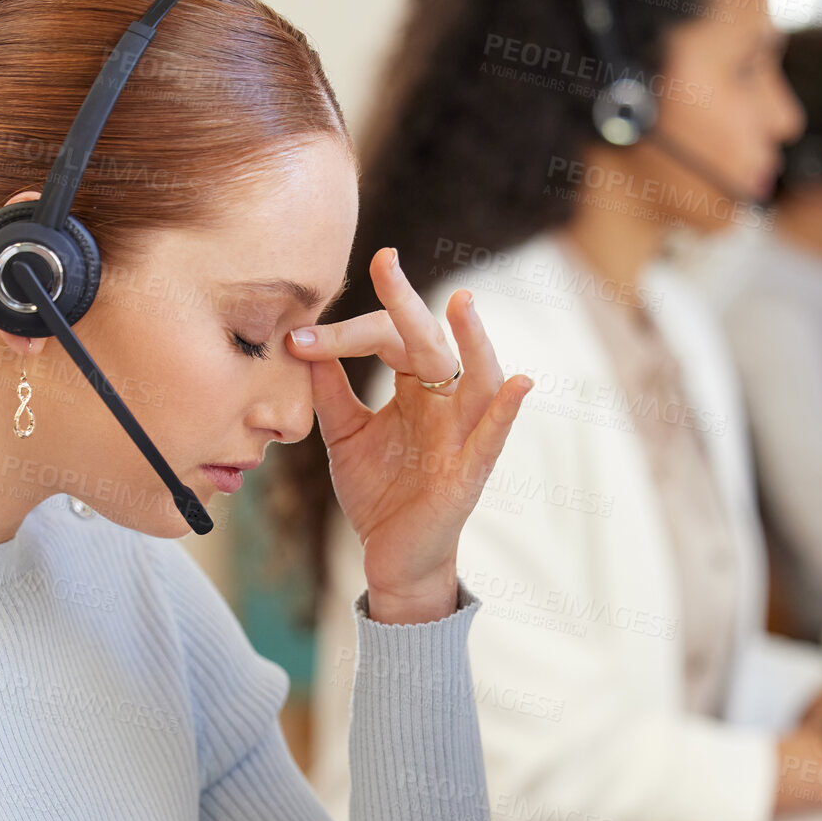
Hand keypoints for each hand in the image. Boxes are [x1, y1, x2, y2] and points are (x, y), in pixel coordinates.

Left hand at [287, 248, 533, 623]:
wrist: (390, 557)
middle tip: (385, 262)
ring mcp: (462, 435)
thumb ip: (329, 390)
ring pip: (477, 378)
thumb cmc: (379, 494)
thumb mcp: (344, 434)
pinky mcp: (471, 472)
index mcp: (415, 389)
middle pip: (430, 344)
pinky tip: (520, 382)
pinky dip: (508, 410)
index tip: (300, 336)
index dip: (347, 333)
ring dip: (474, 341)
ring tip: (463, 304)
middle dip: (407, 305)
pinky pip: (494, 437)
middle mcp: (444, 403)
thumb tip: (302, 340)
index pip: (389, 341)